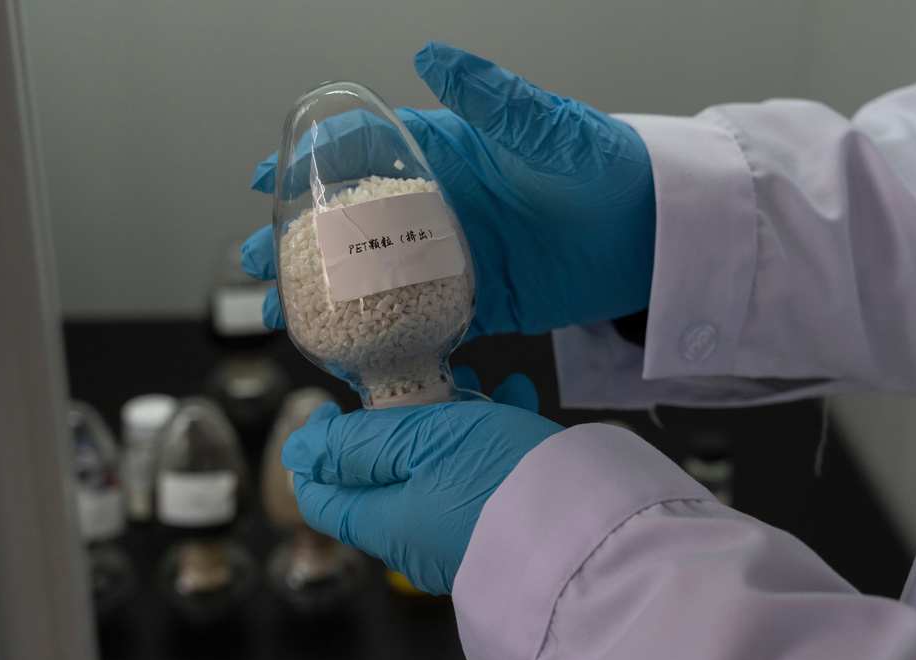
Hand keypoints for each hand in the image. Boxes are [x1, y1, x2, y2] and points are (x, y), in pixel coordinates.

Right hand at [243, 41, 654, 337]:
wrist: (656, 234)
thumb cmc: (607, 166)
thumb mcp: (548, 127)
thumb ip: (491, 98)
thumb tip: (432, 55)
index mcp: (451, 154)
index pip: (366, 150)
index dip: (314, 164)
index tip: (267, 178)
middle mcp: (443, 206)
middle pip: (354, 221)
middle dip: (302, 239)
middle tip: (259, 258)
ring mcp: (456, 256)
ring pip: (375, 275)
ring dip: (328, 292)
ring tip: (285, 310)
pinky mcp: (479, 300)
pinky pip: (420, 319)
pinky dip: (381, 334)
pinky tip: (343, 348)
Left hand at [281, 372, 563, 594]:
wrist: (593, 529)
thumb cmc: (504, 479)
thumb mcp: (421, 441)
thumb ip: (360, 444)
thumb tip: (301, 450)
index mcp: (385, 522)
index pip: (322, 497)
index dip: (318, 452)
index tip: (334, 409)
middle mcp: (418, 537)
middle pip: (384, 475)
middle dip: (398, 422)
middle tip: (419, 384)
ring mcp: (462, 533)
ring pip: (438, 467)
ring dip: (451, 420)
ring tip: (478, 383)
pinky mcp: (504, 524)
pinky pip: (485, 475)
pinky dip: (493, 435)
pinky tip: (516, 398)